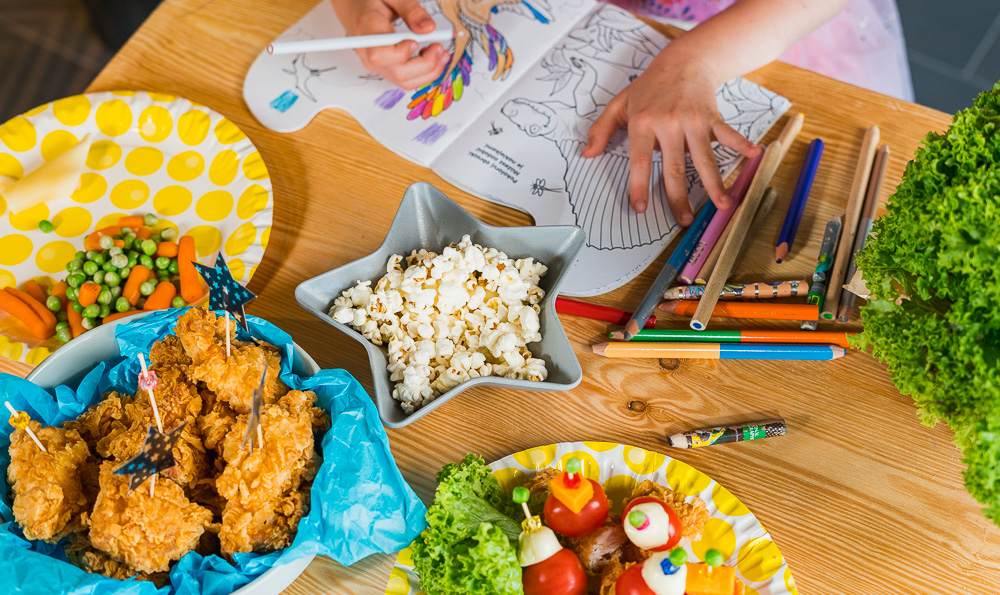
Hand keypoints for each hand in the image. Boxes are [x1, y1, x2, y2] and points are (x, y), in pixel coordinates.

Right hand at [330, 0, 449, 89]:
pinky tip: (433, 59)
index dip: (400, 54)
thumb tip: (429, 28)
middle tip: (439, 47)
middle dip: (425, 64)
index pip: (379, 55)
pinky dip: (424, 73)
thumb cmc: (372, 1)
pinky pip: (406, 80)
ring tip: (441, 54)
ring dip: (428, 71)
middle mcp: (368, 54)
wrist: (357, 8)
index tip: (416, 42)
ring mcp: (376, 65)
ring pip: (404, 81)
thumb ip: (411, 10)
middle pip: (398, 72)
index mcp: (367, 31)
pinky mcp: (385, 69)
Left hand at [582, 48, 758, 225]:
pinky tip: (753, 156)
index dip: (639, 185)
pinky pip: (726, 134)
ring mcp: (691, 120)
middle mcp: (667, 124)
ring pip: (703, 158)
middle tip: (685, 221)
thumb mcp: (620, 104)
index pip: (639, 161)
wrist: (681, 61)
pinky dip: (740, 144)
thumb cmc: (649, 88)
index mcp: (642, 124)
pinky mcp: (711, 116)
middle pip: (674, 168)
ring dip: (714, 184)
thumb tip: (586, 154)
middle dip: (679, 198)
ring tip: (723, 205)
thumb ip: (601, 129)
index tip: (640, 208)